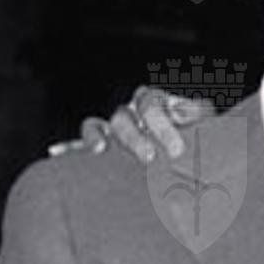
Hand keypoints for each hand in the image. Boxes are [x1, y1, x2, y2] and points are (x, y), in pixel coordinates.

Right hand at [46, 88, 214, 162]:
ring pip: (100, 125)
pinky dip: (70, 149)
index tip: (177, 148)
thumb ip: (199, 116)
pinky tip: (56, 154)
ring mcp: (115, 130)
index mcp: (158, 105)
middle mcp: (133, 113)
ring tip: (100, 150)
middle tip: (149, 157)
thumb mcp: (207, 127)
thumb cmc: (202, 141)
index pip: (152, 104)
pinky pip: (80, 146)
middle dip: (136, 136)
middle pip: (125, 116)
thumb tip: (181, 111)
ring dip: (98, 136)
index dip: (162, 122)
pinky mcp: (103, 149)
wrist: (195, 160)